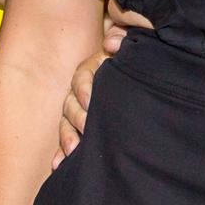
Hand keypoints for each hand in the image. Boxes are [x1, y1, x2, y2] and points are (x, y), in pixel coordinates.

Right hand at [57, 7, 151, 162]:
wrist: (146, 72)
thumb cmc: (139, 59)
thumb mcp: (135, 45)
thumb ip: (125, 39)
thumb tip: (113, 42)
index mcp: (95, 68)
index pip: (83, 76)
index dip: (84, 88)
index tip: (90, 101)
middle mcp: (84, 88)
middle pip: (71, 102)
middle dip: (76, 117)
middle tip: (87, 128)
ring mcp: (82, 108)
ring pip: (67, 122)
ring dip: (67, 136)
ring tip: (73, 150)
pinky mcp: (83, 126)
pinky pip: (68, 138)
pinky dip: (62, 152)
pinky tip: (59, 165)